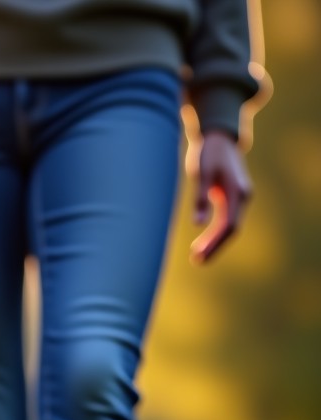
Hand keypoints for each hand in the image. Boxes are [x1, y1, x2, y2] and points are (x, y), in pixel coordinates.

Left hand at [190, 130, 252, 262]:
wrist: (219, 137)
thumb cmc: (208, 153)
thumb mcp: (201, 173)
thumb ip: (200, 197)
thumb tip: (198, 224)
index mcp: (237, 192)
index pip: (229, 225)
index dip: (215, 243)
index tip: (199, 256)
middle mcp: (243, 196)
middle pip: (231, 229)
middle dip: (215, 247)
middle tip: (197, 262)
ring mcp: (240, 197)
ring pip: (230, 226)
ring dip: (215, 242)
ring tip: (197, 257)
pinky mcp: (233, 197)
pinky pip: (227, 220)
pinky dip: (215, 233)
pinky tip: (203, 243)